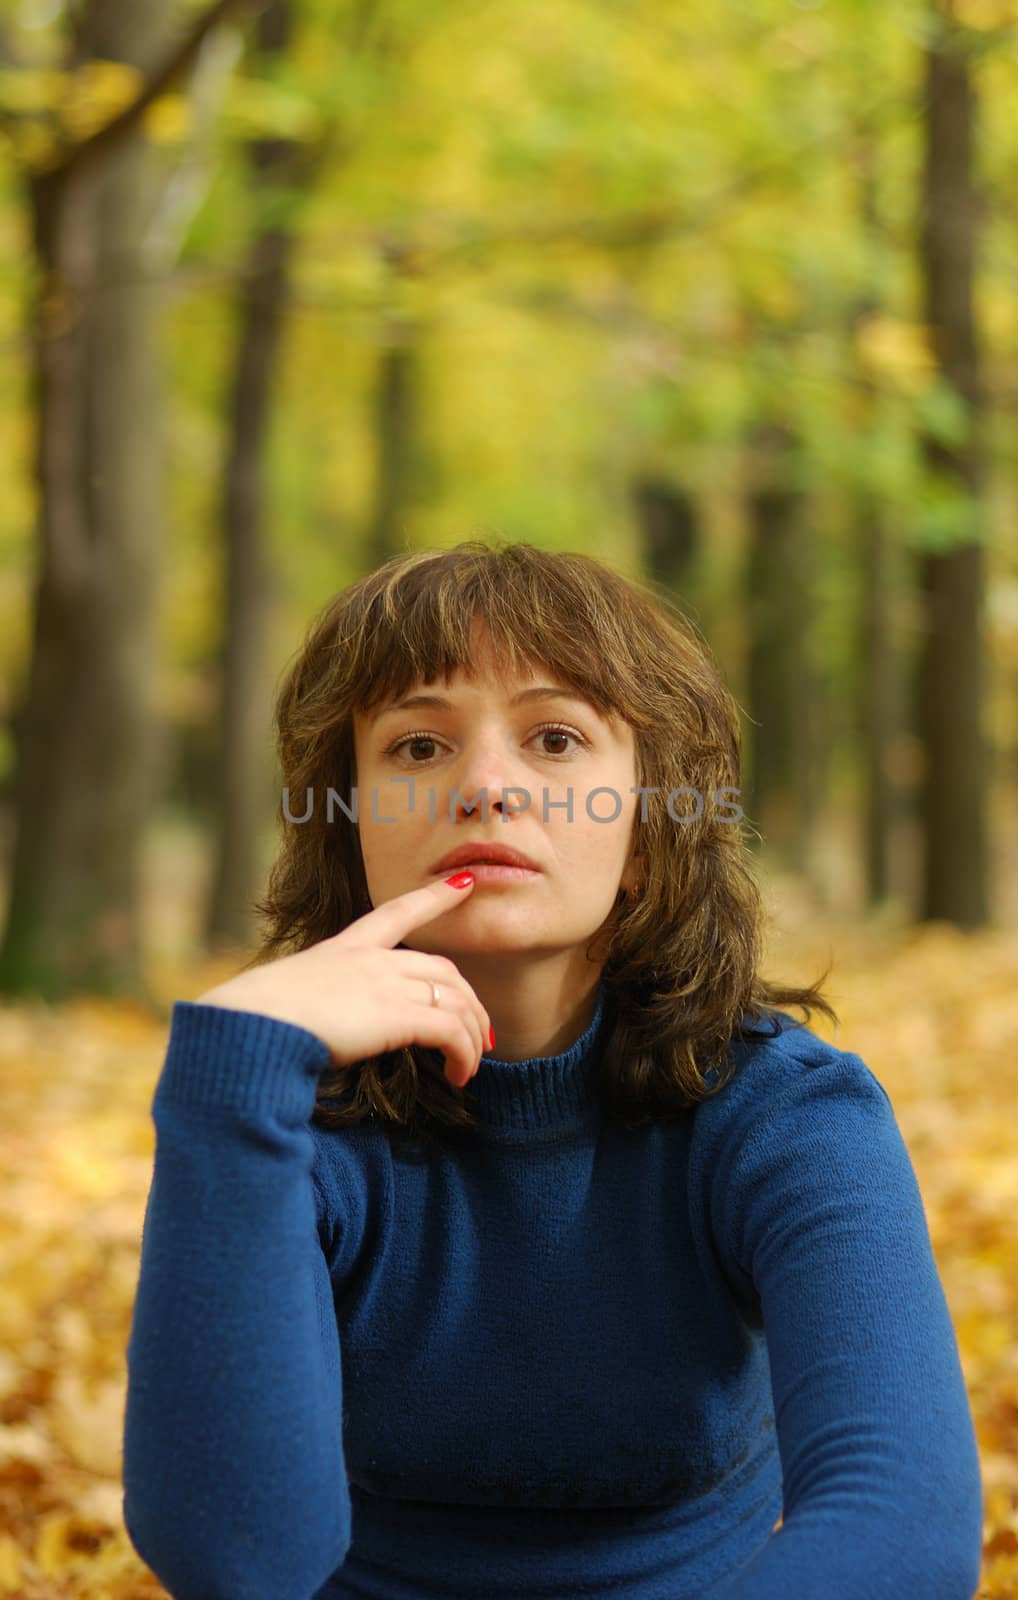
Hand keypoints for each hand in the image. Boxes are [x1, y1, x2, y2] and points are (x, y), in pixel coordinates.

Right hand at [195, 875, 491, 1086]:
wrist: (251, 1024)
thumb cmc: (254, 1020)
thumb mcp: (287, 998)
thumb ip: (314, 1002)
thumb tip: (312, 1027)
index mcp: (344, 948)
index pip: (397, 912)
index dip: (435, 897)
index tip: (465, 882)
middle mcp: (371, 960)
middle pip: (443, 969)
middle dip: (470, 1000)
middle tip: (480, 1033)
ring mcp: (386, 984)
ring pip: (455, 1001)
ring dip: (471, 1034)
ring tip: (471, 1064)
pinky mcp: (396, 1016)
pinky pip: (450, 1031)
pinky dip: (463, 1054)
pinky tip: (459, 1074)